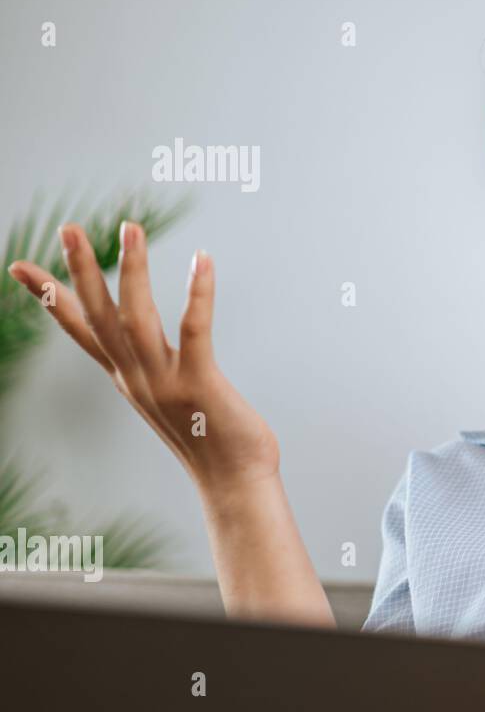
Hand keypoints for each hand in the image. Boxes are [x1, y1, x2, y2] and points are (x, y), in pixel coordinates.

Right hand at [6, 221, 280, 495]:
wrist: (235, 484)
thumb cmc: (213, 440)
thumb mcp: (174, 399)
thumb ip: (161, 372)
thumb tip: (164, 352)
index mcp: (129, 379)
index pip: (82, 332)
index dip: (51, 299)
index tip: (19, 265)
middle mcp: (137, 378)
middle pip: (99, 317)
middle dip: (81, 271)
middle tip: (69, 228)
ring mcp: (164, 382)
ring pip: (136, 318)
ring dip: (131, 271)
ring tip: (130, 227)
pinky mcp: (199, 384)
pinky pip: (194, 330)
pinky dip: (197, 293)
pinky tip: (202, 259)